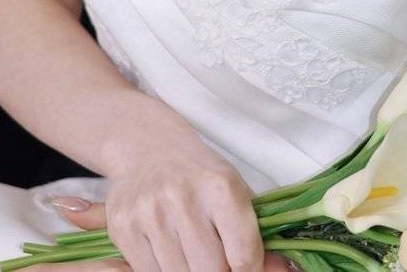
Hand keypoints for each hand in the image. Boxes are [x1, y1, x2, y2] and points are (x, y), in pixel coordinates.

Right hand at [35, 199, 297, 270]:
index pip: (245, 257)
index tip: (245, 263)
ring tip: (192, 248)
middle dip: (218, 270)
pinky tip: (168, 247)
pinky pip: (148, 271)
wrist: (148, 146)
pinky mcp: (123, 226)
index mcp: (221, 187)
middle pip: (211, 271)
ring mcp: (150, 213)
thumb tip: (283, 269)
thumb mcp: (235, 191)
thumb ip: (256, 233)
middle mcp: (185, 198)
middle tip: (217, 255)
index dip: (248, 268)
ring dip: (189, 269)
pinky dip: (162, 268)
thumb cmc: (199, 173)